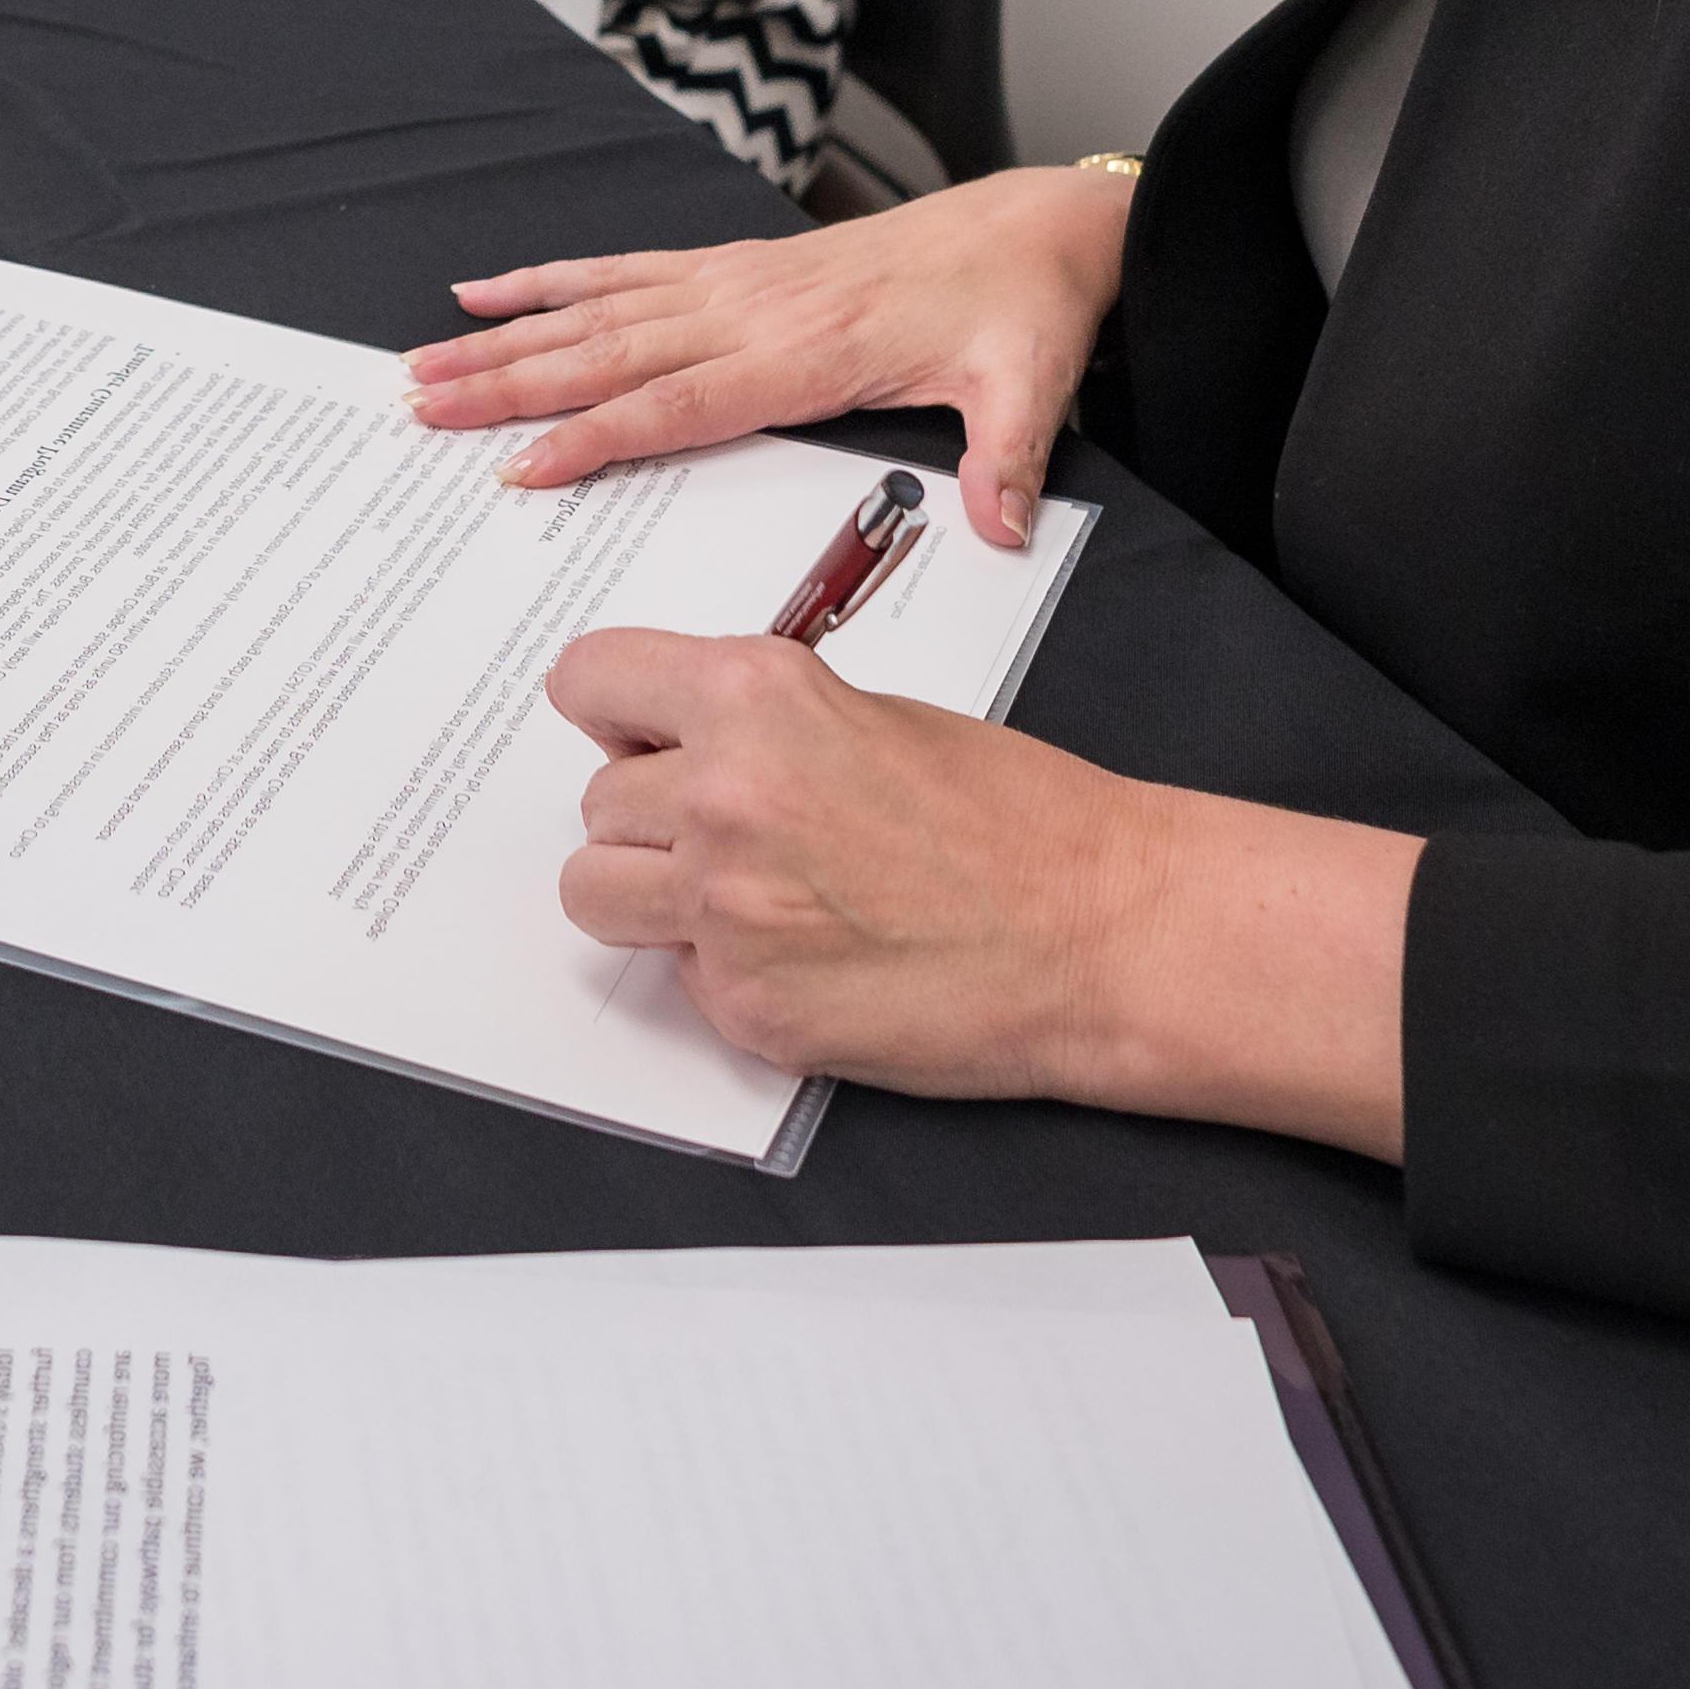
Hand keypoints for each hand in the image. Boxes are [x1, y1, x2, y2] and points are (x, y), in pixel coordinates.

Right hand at [412, 165, 1134, 549]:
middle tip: (424, 407)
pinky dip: (552, 280)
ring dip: (508, 337)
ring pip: (598, 311)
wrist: (1035, 226)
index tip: (522, 464)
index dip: (596, 434)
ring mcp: (736, 281)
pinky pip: (624, 271)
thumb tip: (999, 527)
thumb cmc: (1020, 306)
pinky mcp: (736, 266)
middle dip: (509, 384)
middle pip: (608, 353)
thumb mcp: (1028, 384)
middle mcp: (753, 309)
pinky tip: (491, 288)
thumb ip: (1006, 458)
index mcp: (808, 351)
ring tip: (427, 360)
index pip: (680, 400)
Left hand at [545, 631, 1415, 1150]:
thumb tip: (681, 741)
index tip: (628, 729)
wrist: (1100, 931)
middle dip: (650, 816)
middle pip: (596, 802)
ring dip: (650, 896)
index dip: (613, 711)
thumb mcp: (868, 716)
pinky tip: (807, 956)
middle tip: (734, 831)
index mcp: (752, 698)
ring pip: (596, 893)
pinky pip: (677, 977)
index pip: (589, 680)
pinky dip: (724, 970)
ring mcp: (724, 911)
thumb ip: (758, 724)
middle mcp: (720, 796)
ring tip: (743, 897)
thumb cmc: (1015, 818)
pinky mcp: (745, 1008)